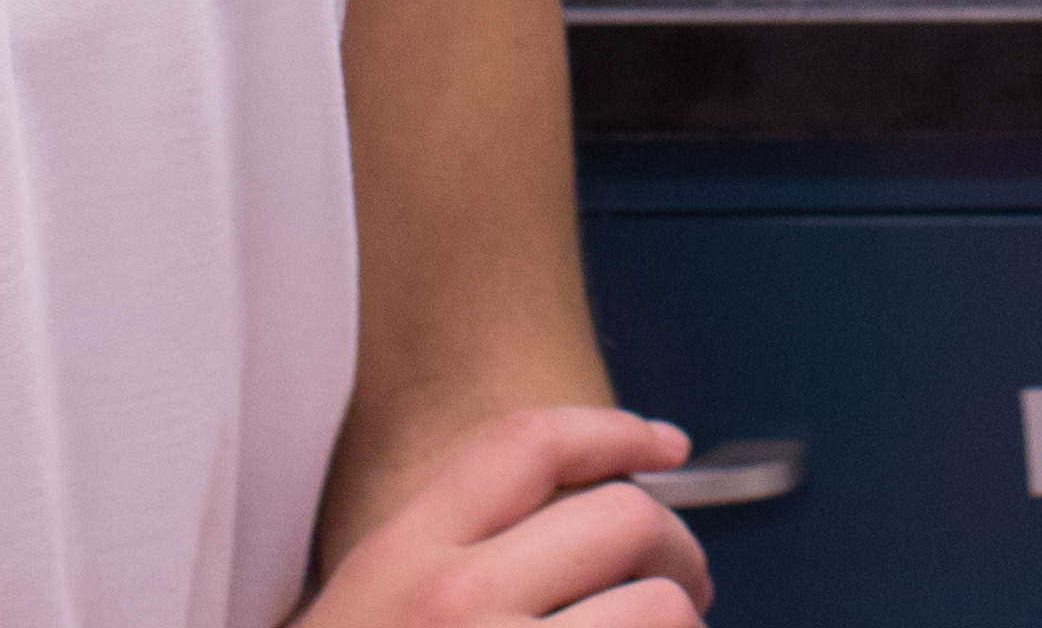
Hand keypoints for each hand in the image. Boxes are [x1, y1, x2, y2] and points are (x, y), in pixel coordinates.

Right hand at [291, 405, 711, 627]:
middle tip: (681, 581)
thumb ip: (445, 565)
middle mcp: (451, 604)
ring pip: (661, 609)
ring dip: (680, 625)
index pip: (527, 447)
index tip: (666, 447)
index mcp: (397, 560)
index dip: (615, 432)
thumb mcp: (360, 614)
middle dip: (676, 549)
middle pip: (621, 518)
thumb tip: (576, 535)